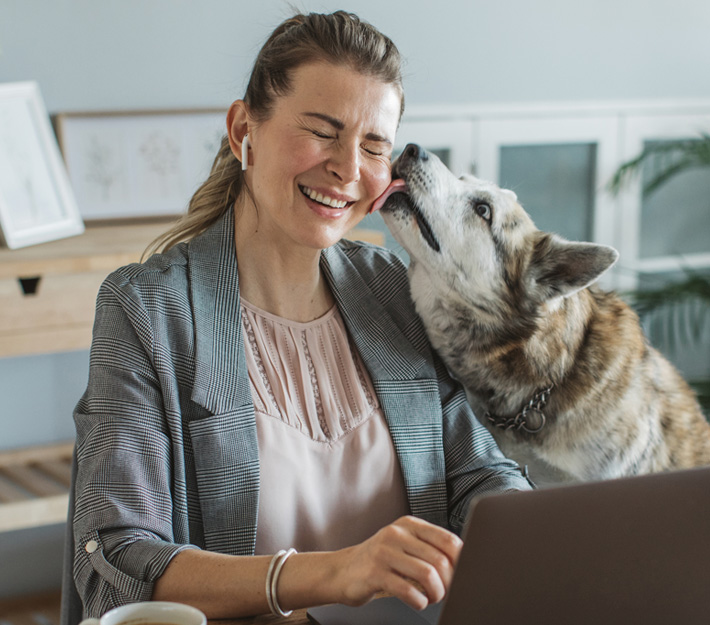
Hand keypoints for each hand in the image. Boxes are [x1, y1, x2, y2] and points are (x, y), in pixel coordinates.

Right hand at [332, 515, 462, 609]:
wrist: (343, 570)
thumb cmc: (380, 560)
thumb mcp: (403, 544)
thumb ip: (428, 547)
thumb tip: (463, 562)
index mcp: (409, 524)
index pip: (447, 539)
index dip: (461, 560)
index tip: (462, 574)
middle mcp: (396, 534)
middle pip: (439, 559)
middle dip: (449, 582)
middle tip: (446, 591)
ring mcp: (384, 552)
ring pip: (426, 574)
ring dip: (436, 593)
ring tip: (432, 598)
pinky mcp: (374, 573)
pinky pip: (407, 590)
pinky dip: (419, 601)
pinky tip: (418, 602)